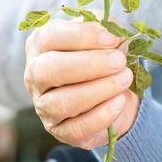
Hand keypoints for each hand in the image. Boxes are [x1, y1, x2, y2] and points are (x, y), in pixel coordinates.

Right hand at [24, 20, 138, 149]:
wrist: (114, 94)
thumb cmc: (104, 58)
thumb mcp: (106, 37)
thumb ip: (108, 29)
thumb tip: (113, 34)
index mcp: (41, 44)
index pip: (51, 36)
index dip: (82, 36)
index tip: (111, 38)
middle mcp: (35, 75)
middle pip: (49, 70)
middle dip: (88, 65)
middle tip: (119, 61)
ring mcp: (44, 106)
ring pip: (61, 102)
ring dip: (97, 90)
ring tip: (125, 79)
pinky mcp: (60, 131)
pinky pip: (76, 128)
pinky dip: (101, 115)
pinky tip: (120, 102)